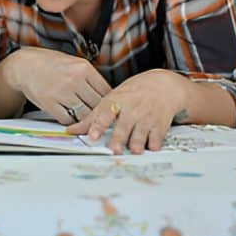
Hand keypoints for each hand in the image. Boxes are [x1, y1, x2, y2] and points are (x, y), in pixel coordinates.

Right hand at [3, 47, 111, 124]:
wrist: (25, 65)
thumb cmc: (50, 64)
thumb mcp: (74, 63)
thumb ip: (90, 77)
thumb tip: (107, 95)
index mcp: (83, 67)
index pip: (106, 90)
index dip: (109, 101)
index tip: (109, 107)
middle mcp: (74, 79)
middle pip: (97, 105)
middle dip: (99, 112)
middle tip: (99, 116)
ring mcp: (62, 92)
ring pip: (84, 114)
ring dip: (85, 118)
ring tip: (85, 118)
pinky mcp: (50, 103)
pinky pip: (67, 119)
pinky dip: (71, 121)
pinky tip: (70, 117)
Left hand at [66, 69, 187, 153]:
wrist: (163, 85)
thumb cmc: (133, 93)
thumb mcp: (112, 99)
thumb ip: (93, 117)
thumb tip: (71, 130)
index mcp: (116, 101)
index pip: (105, 113)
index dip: (98, 125)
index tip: (92, 136)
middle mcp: (131, 109)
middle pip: (123, 127)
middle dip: (119, 139)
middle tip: (114, 150)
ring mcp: (146, 118)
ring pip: (140, 135)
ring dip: (137, 144)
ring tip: (134, 151)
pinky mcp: (160, 126)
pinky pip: (156, 139)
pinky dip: (152, 145)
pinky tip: (149, 148)